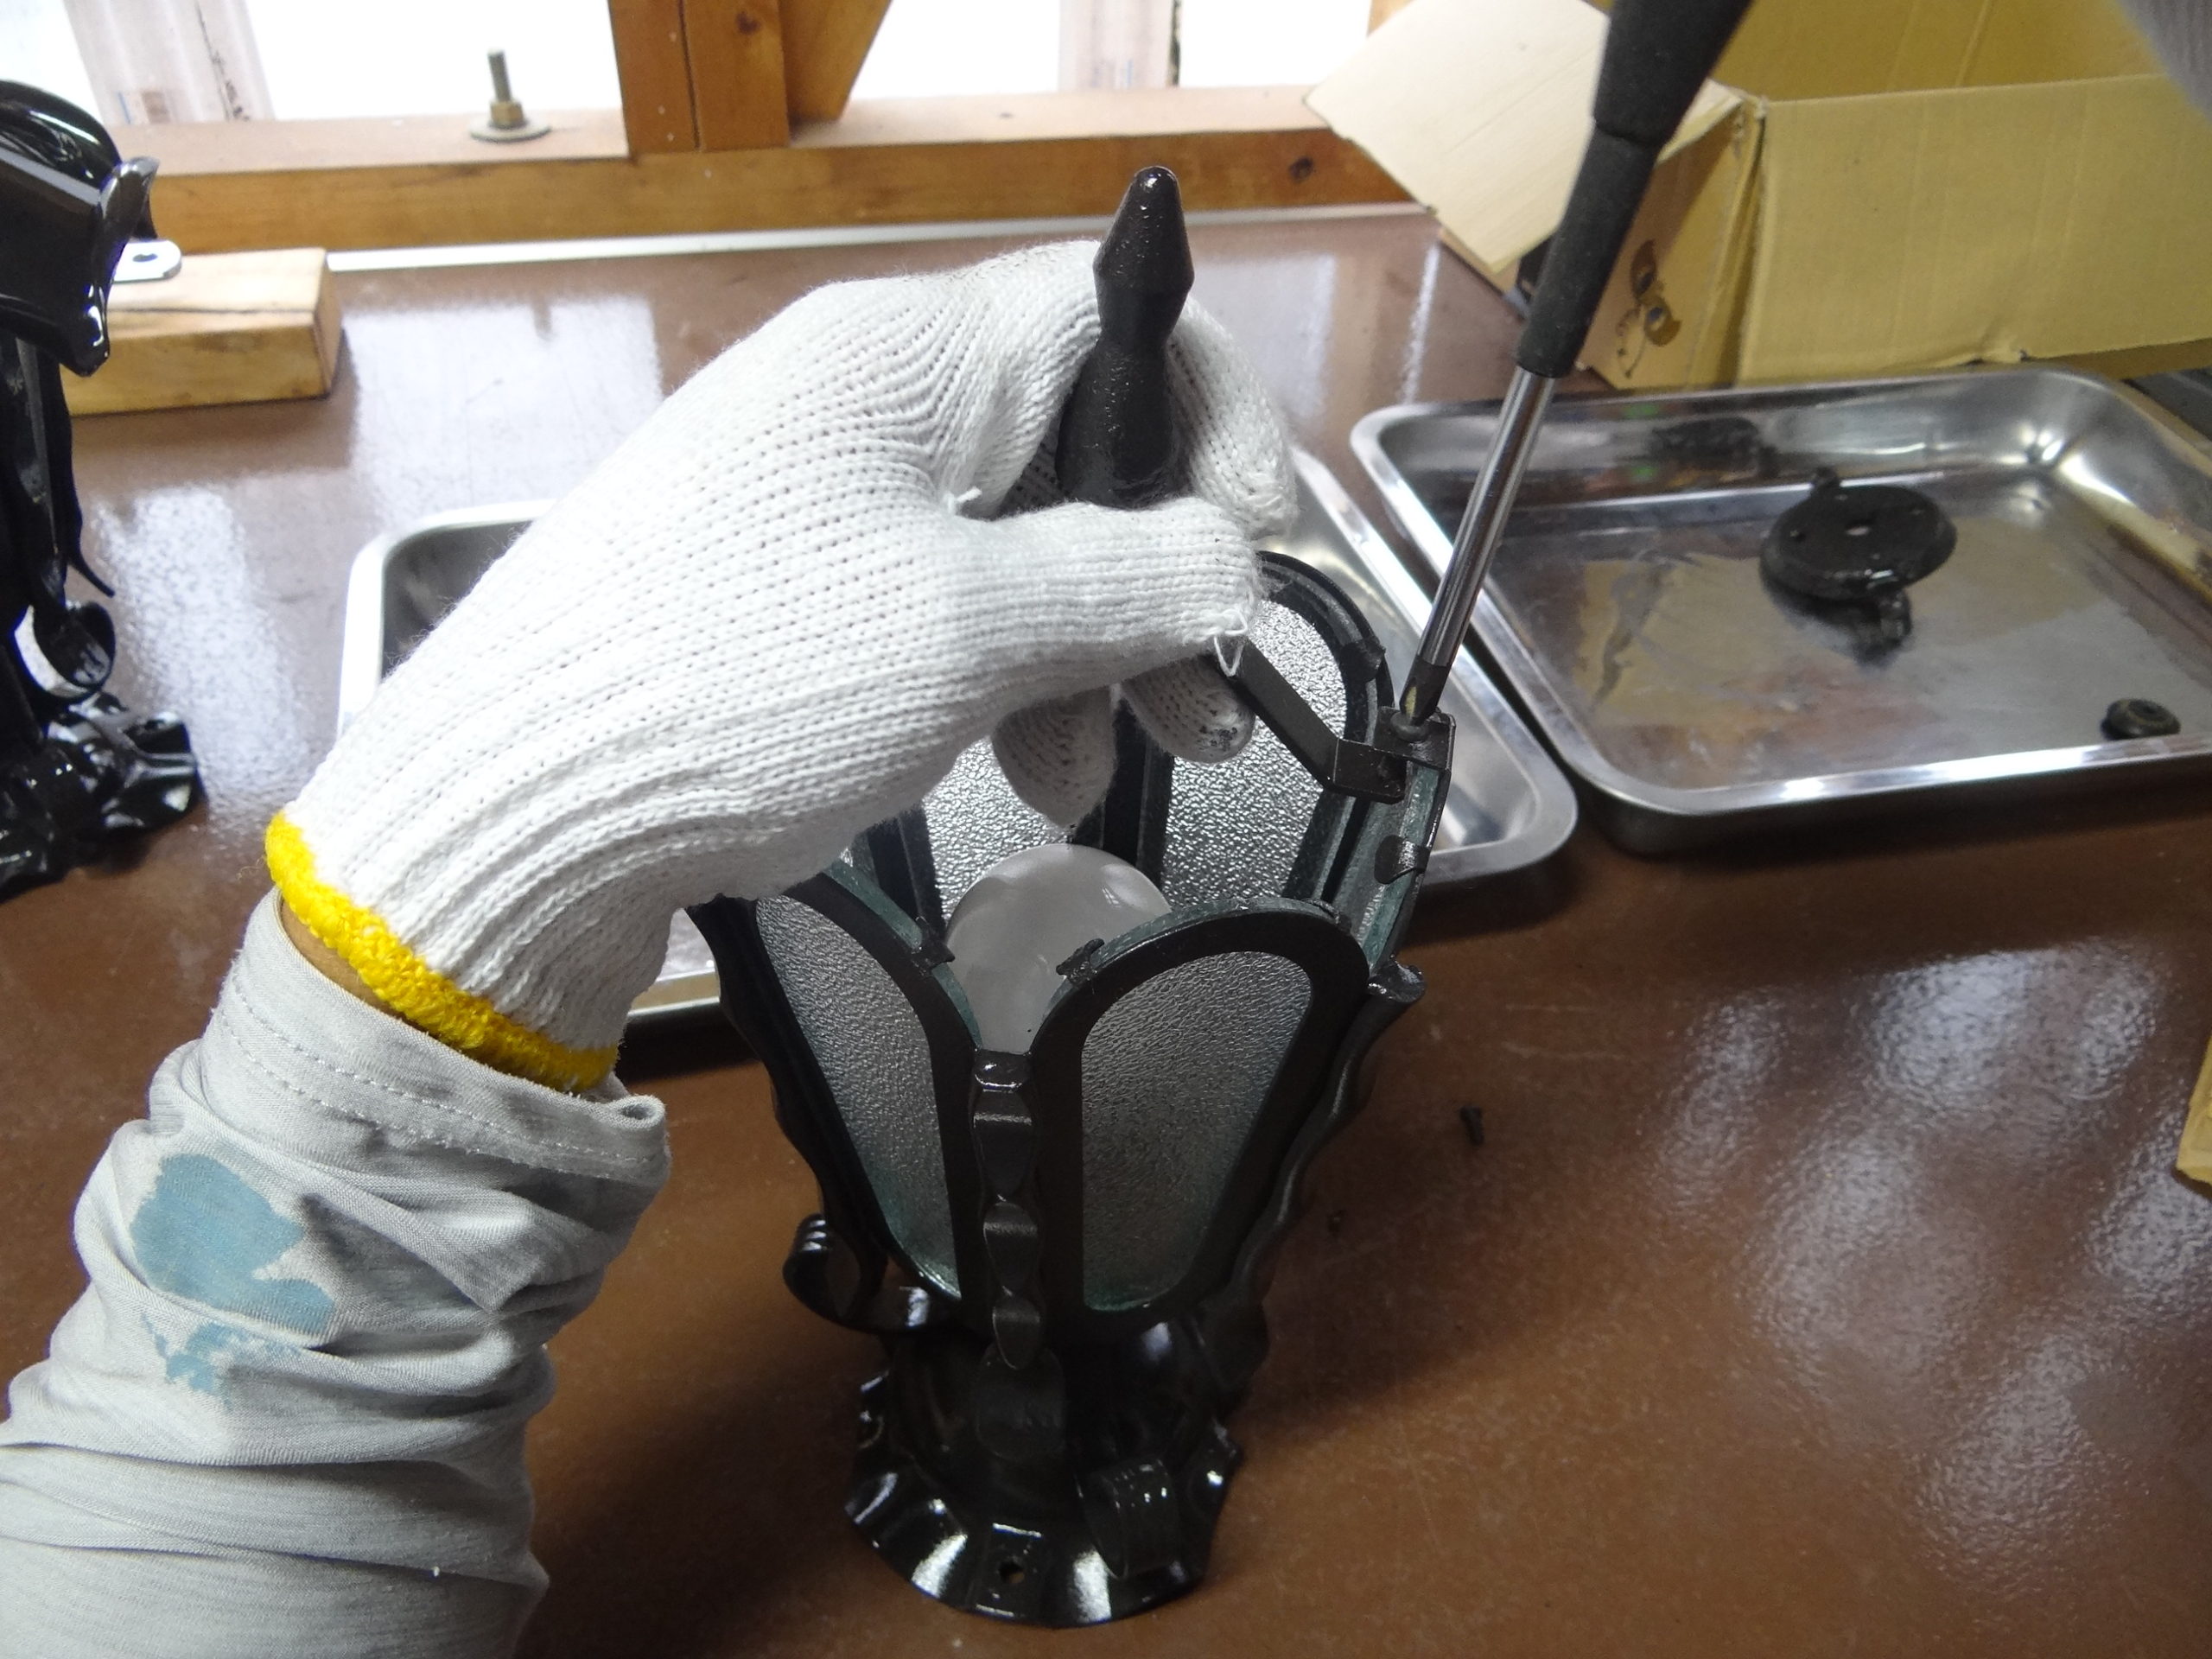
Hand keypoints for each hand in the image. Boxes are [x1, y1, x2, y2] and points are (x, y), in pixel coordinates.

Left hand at [269, 242, 1294, 1090]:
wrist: (521, 799)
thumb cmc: (746, 679)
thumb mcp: (972, 628)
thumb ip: (1131, 582)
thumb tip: (1234, 564)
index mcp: (912, 356)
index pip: (1117, 317)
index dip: (1218, 419)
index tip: (1260, 542)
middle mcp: (869, 403)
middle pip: (1077, 452)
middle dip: (1163, 579)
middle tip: (1216, 697)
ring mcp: (824, 500)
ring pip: (1018, 550)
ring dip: (1092, 657)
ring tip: (1118, 764)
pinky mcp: (793, 594)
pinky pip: (944, 612)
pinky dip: (1005, 686)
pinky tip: (1028, 773)